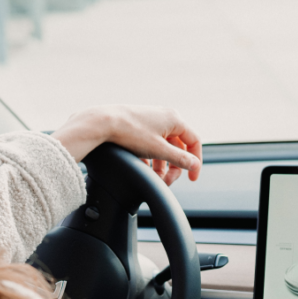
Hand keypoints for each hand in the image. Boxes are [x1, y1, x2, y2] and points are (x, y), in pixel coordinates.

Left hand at [50, 105, 201, 185]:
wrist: (102, 122)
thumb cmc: (130, 132)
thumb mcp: (158, 150)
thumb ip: (179, 158)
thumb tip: (194, 165)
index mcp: (174, 119)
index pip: (194, 142)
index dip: (195, 162)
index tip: (191, 178)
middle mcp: (165, 117)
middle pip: (178, 147)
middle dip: (174, 167)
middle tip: (167, 181)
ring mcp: (152, 120)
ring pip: (164, 147)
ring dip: (162, 165)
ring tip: (154, 177)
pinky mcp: (140, 125)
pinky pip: (152, 144)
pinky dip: (150, 158)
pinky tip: (143, 167)